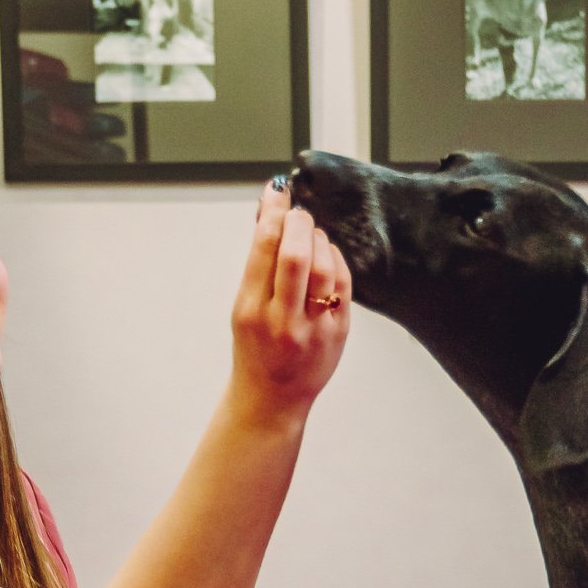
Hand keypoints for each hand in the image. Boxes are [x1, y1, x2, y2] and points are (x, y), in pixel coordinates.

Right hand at [230, 180, 351, 426]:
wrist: (272, 397)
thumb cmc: (254, 349)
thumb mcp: (243, 308)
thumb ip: (258, 266)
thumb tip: (269, 217)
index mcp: (251, 309)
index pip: (263, 247)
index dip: (272, 211)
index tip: (277, 190)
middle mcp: (282, 319)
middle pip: (296, 254)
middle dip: (298, 222)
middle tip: (298, 212)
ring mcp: (313, 328)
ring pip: (324, 267)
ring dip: (319, 239)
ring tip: (310, 234)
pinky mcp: (338, 333)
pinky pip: (343, 285)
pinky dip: (336, 260)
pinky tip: (327, 255)